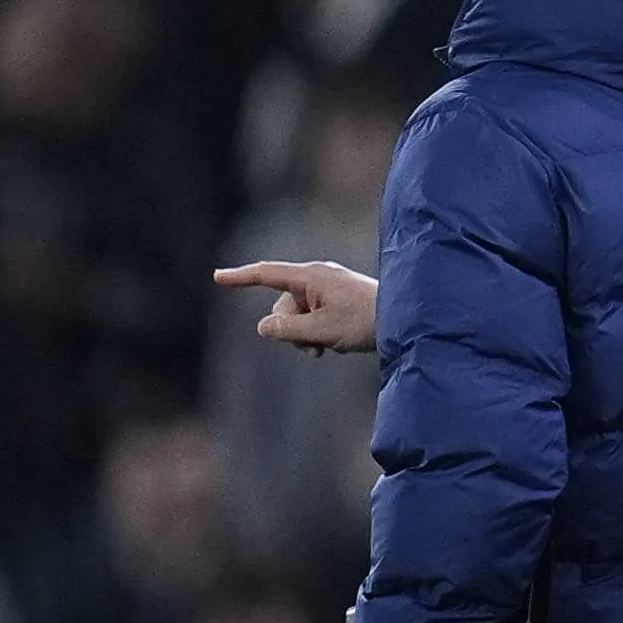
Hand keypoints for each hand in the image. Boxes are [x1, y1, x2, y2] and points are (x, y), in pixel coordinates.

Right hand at [216, 259, 378, 354]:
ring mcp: (327, 288)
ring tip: (331, 345)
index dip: (240, 277)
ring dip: (306, 336)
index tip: (217, 277)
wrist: (405, 319)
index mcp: (311, 277)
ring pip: (297, 316)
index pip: (267, 274)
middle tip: (316, 348)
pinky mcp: (335, 300)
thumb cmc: (367, 321)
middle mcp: (317, 278)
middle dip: (291, 330)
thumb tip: (263, 326)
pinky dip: (318, 332)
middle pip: (282, 306)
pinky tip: (339, 341)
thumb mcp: (323, 331)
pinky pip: (313, 318)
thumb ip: (289, 329)